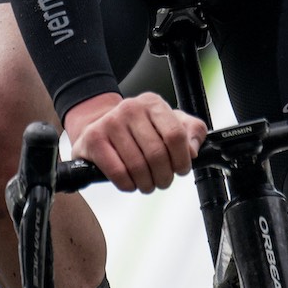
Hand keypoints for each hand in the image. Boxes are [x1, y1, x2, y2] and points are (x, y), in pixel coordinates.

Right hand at [62, 92, 206, 193]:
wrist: (101, 125)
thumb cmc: (141, 129)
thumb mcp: (170, 123)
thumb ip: (192, 132)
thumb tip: (193, 152)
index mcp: (153, 103)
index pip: (175, 135)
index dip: (182, 159)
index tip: (181, 169)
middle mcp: (131, 108)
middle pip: (157, 154)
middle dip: (164, 176)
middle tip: (163, 181)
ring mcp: (110, 123)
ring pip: (138, 166)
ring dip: (147, 183)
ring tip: (148, 184)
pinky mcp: (94, 140)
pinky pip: (118, 173)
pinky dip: (128, 185)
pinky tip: (131, 183)